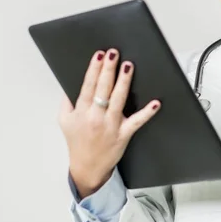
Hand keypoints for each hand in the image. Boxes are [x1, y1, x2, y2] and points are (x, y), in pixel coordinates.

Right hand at [59, 49, 160, 198]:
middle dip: (108, 69)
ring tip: (128, 66)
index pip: (88, 86)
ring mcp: (110, 125)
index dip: (93, 69)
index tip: (99, 55)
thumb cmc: (77, 141)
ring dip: (124, 82)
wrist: (87, 168)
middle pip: (103, 89)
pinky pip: (137, 121)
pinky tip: (155, 103)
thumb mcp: (65, 120)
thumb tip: (70, 83)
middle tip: (113, 53)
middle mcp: (95, 117)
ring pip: (118, 100)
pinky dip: (147, 113)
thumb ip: (67, 101)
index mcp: (81, 111)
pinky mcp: (123, 134)